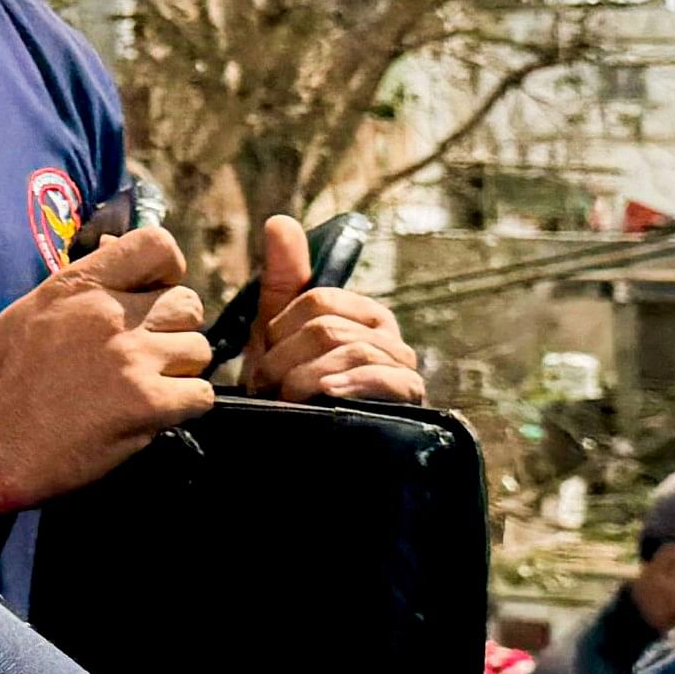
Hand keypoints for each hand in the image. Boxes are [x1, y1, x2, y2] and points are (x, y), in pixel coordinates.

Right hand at [0, 226, 213, 511]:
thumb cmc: (5, 378)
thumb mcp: (34, 308)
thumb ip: (83, 282)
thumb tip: (119, 249)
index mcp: (81, 284)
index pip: (158, 247)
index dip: (168, 271)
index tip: (156, 294)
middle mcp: (112, 314)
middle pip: (187, 304)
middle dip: (174, 328)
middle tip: (149, 352)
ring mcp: (134, 359)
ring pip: (198, 350)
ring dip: (179, 369)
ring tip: (148, 384)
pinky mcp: (148, 405)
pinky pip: (200, 394)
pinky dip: (184, 405)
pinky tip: (154, 412)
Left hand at [243, 214, 425, 404]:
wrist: (302, 452)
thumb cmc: (293, 390)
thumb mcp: (279, 334)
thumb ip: (284, 280)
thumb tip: (280, 221)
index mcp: (363, 315)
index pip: (318, 300)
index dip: (280, 331)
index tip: (264, 362)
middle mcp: (390, 338)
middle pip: (329, 327)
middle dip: (286, 361)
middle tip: (271, 390)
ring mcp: (403, 371)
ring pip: (349, 351)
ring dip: (305, 379)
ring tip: (289, 401)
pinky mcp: (410, 402)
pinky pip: (384, 378)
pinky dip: (350, 385)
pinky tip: (327, 397)